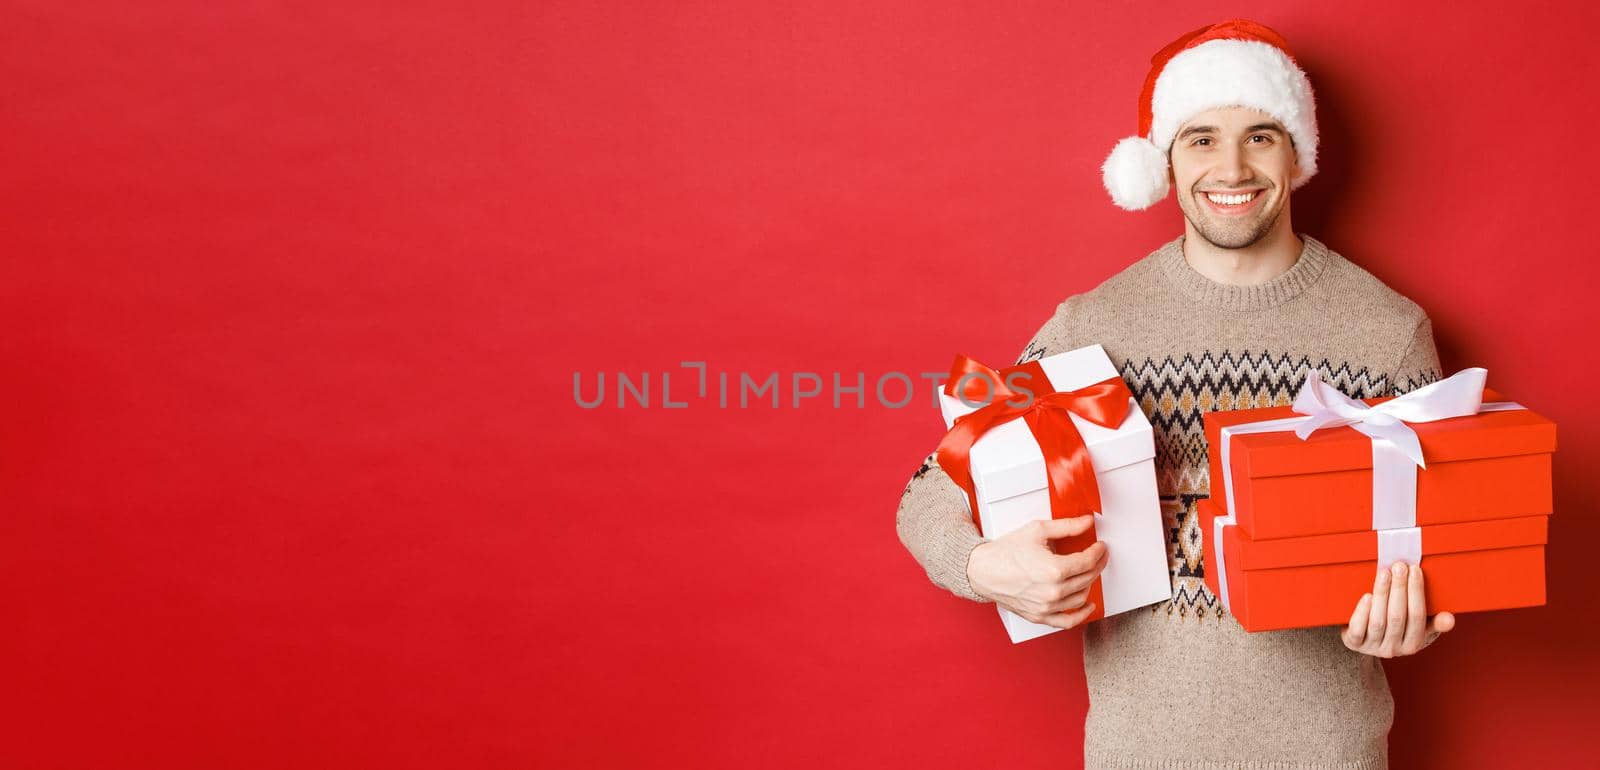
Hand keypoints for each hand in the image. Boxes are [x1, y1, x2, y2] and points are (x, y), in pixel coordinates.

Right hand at [966, 515, 1108, 628]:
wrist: (982, 570)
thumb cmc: (1005, 552)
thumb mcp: (1037, 531)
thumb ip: (1066, 527)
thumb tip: (1086, 522)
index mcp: (1054, 570)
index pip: (1088, 561)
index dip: (1098, 552)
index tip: (1100, 547)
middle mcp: (1053, 591)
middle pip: (1087, 578)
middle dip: (1097, 564)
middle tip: (1099, 556)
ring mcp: (1047, 607)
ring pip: (1081, 597)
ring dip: (1090, 583)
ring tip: (1090, 572)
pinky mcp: (1040, 616)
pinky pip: (1068, 621)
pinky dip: (1082, 614)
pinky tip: (1088, 605)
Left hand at [1340, 561, 1454, 657]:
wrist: (1365, 643)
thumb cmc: (1396, 628)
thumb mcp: (1418, 628)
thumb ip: (1434, 622)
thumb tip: (1449, 619)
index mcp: (1414, 644)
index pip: (1417, 616)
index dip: (1416, 592)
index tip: (1414, 570)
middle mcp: (1394, 649)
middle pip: (1398, 617)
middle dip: (1399, 588)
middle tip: (1399, 566)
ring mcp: (1373, 647)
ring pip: (1378, 621)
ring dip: (1382, 594)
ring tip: (1384, 574)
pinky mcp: (1354, 643)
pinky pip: (1357, 629)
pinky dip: (1362, 612)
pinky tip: (1367, 596)